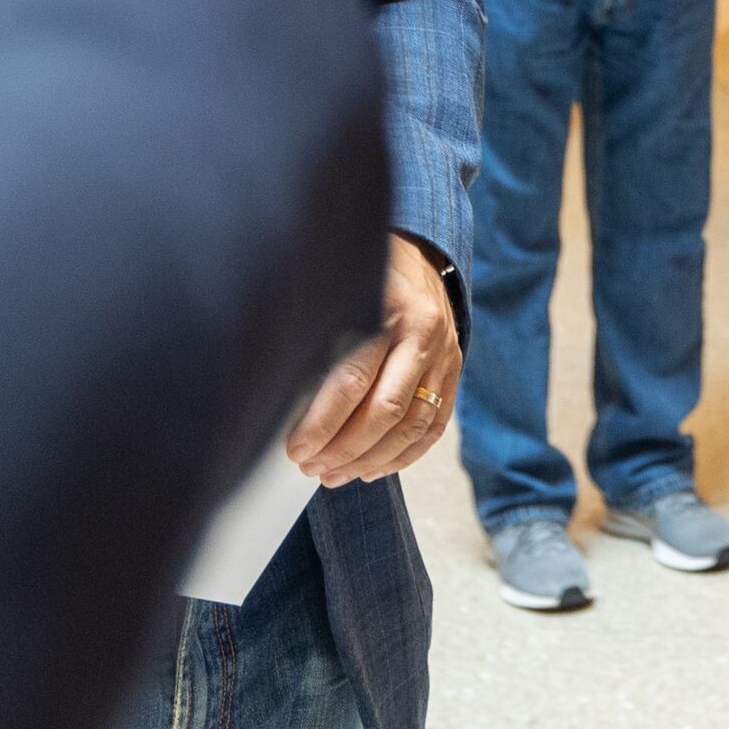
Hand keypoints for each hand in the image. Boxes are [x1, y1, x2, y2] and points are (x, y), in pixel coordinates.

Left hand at [285, 234, 462, 483]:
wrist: (424, 253)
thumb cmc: (369, 270)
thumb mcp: (337, 284)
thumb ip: (314, 327)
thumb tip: (275, 386)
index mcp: (389, 310)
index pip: (352, 381)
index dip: (321, 422)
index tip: (295, 448)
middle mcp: (422, 335)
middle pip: (384, 410)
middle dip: (343, 448)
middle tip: (310, 467)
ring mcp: (444, 356)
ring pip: (410, 426)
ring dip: (370, 459)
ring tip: (334, 475)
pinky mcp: (454, 373)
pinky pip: (433, 427)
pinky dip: (403, 456)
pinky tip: (372, 470)